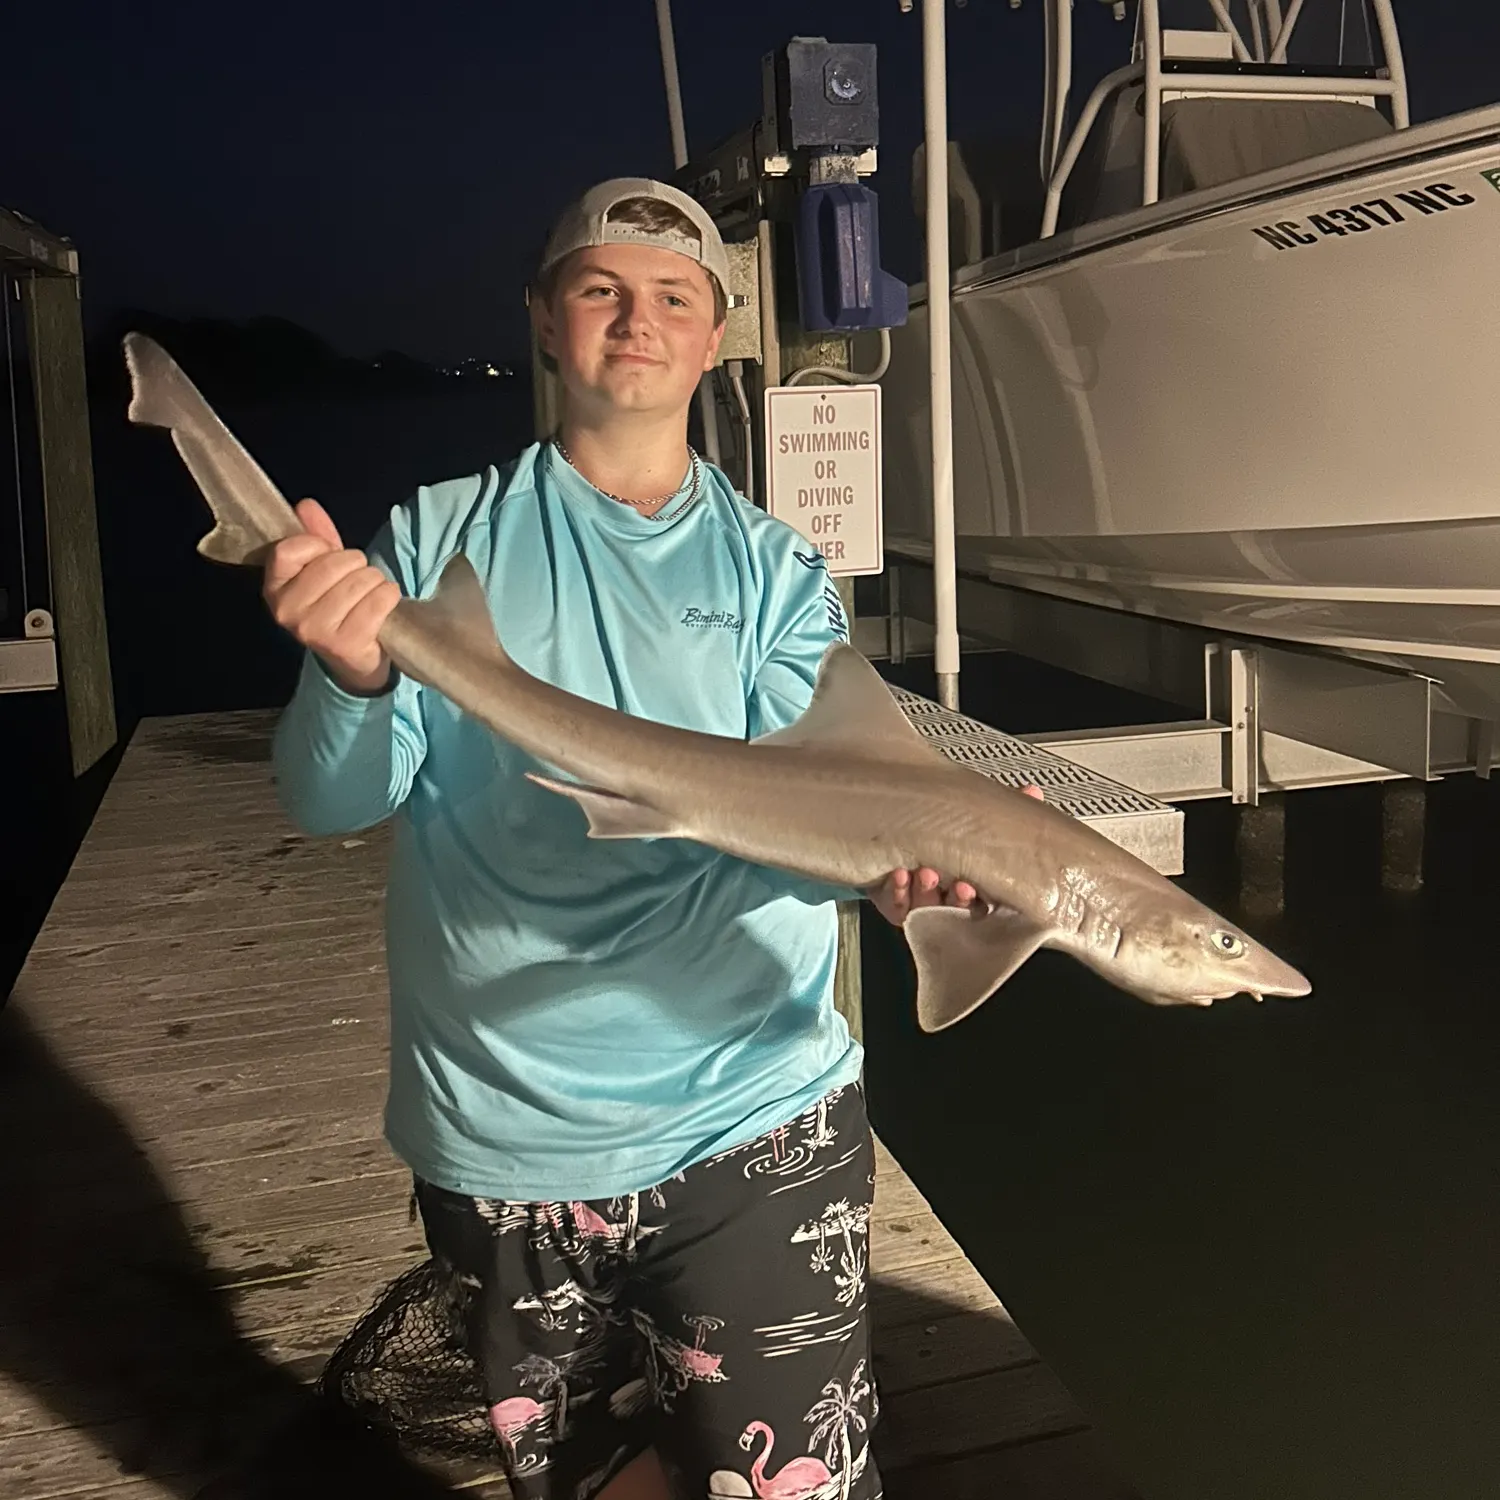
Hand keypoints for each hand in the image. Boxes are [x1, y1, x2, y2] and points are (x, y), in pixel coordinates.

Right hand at [262, 499, 400, 694]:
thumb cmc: (337, 608)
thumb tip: (306, 506)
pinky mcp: (345, 643)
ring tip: (370, 594)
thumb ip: (316, 537)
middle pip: (333, 563)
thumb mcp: (322, 570)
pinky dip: (389, 596)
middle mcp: (288, 611)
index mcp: (274, 589)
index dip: (319, 546)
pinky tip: (383, 604)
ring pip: (360, 580)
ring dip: (375, 581)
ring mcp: (314, 630)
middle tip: (358, 580)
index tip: (329, 558)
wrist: (353, 660)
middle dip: (356, 565)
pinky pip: (378, 600)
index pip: (290, 549)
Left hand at [868, 785, 1043, 926]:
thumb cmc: (948, 836)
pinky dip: (896, 891)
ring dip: (925, 891)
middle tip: (958, 885)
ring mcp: (919, 901)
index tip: (970, 888)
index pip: (979, 901)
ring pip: (923, 904)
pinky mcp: (894, 901)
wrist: (902, 835)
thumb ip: (1003, 813)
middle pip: (953, 905)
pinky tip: (899, 876)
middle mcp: (946, 898)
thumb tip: (1032, 791)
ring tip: (925, 873)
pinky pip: (895, 903)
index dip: (974, 899)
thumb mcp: (977, 822)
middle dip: (955, 898)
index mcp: (971, 887)